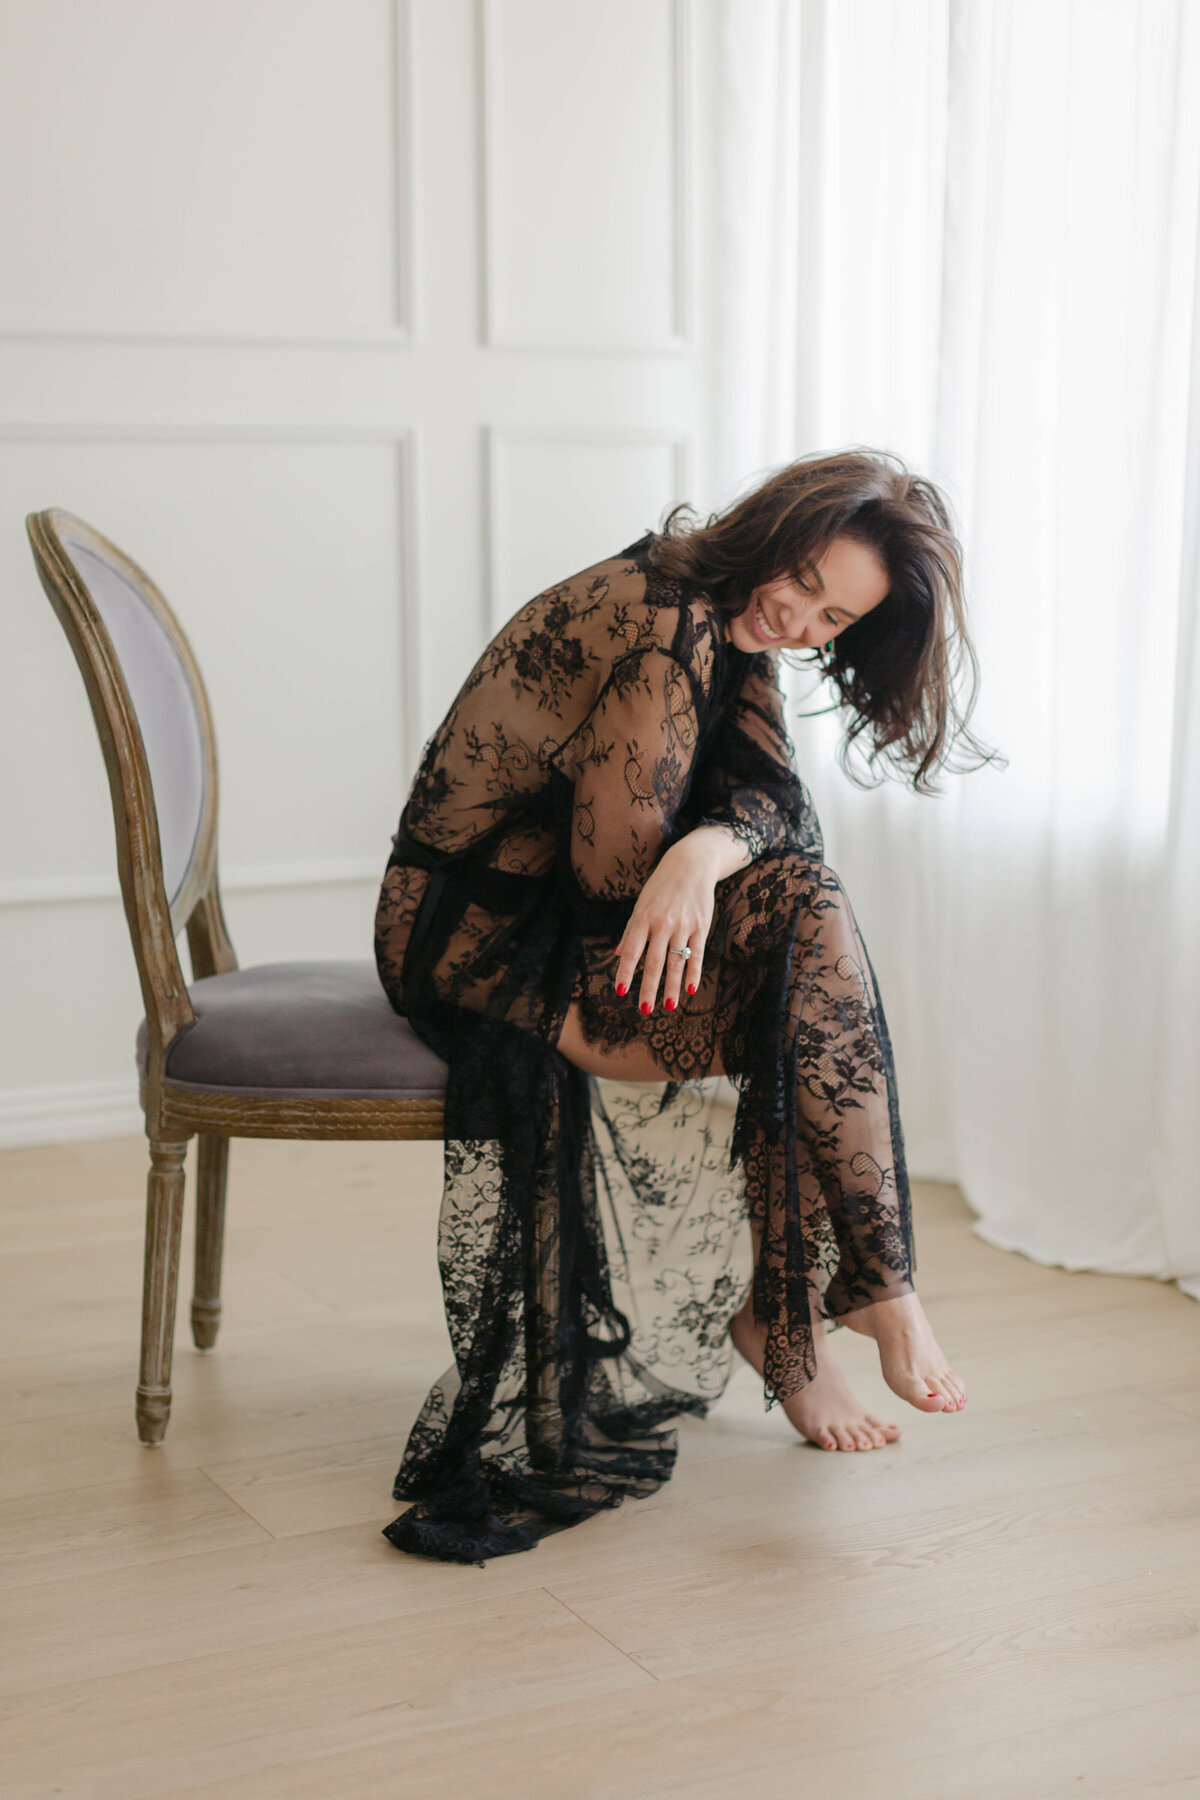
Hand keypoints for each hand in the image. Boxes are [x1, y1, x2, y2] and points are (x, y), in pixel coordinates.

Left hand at [612, 825, 747, 1012]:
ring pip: (676, 962)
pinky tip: (691, 990)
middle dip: (648, 988)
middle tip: (644, 1010)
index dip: (625, 972)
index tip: (620, 992)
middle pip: (654, 962)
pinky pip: (697, 954)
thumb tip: (616, 954)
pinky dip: (694, 973)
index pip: (631, 951)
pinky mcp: (701, 926)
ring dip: (672, 987)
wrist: (691, 864)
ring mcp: (683, 926)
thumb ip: (631, 931)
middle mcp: (662, 923)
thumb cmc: (661, 886)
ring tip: (668, 1006)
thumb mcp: (641, 904)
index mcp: (642, 918)